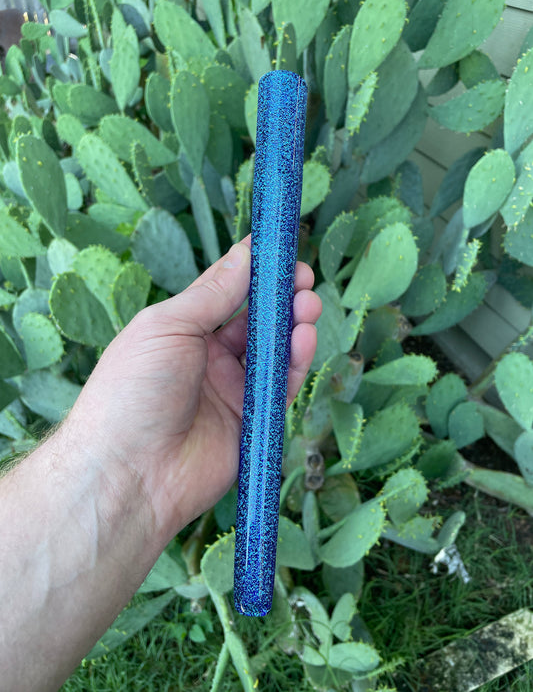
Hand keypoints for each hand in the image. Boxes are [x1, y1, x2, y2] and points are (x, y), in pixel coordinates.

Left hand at [66, 236, 321, 540]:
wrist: (128, 474)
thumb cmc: (133, 390)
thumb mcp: (167, 327)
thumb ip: (212, 294)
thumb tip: (244, 255)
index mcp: (181, 331)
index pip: (224, 292)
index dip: (253, 270)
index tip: (280, 250)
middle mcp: (208, 358)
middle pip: (255, 321)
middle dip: (281, 297)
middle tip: (304, 278)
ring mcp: (232, 390)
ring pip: (273, 351)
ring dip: (293, 325)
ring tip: (309, 304)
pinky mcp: (252, 422)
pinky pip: (280, 387)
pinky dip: (295, 361)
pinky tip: (303, 337)